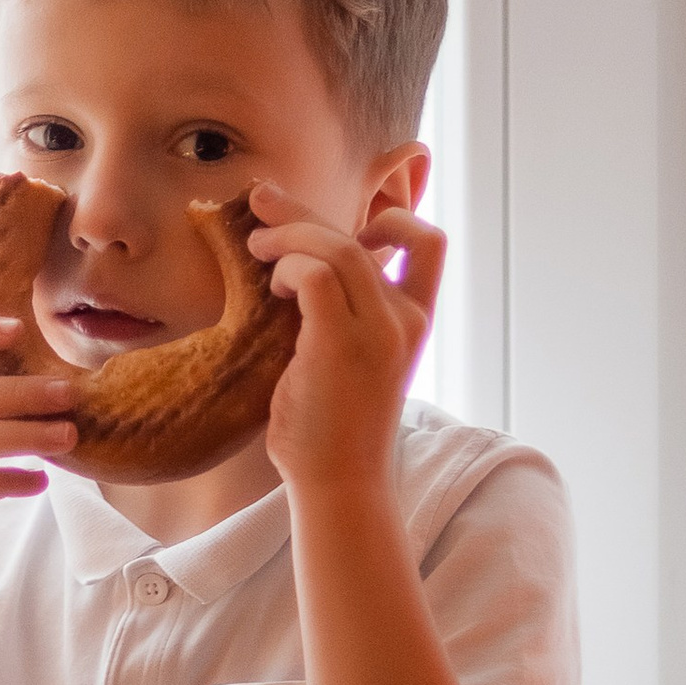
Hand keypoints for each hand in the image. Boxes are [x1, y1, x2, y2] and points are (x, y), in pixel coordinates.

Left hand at [247, 183, 444, 498]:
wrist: (339, 482)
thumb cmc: (333, 427)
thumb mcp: (348, 358)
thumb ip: (340, 313)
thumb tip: (295, 267)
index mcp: (414, 320)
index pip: (428, 242)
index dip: (391, 216)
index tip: (345, 223)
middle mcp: (404, 319)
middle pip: (365, 234)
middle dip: (305, 211)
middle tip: (262, 201)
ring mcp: (378, 331)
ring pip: (339, 246)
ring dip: (289, 235)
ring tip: (256, 247)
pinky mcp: (342, 344)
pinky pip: (318, 275)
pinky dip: (289, 266)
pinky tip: (272, 285)